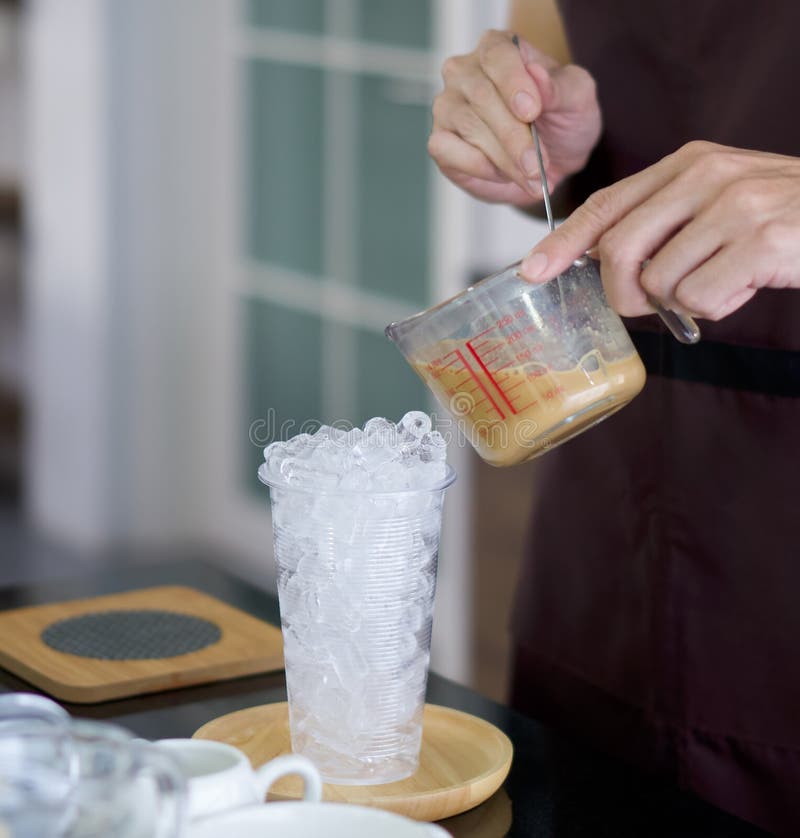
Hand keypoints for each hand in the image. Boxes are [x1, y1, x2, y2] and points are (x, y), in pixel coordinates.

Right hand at [428, 29, 601, 205]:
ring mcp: (448, 107)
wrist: (550, 161)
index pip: (497, 56)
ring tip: (531, 177)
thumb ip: (560, 87)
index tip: (532, 112)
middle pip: (482, 97)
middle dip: (515, 137)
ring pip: (469, 128)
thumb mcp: (577, 99)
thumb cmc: (561, 121)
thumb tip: (537, 76)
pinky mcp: (440, 141)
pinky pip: (448, 151)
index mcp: (498, 49)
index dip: (513, 83)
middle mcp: (465, 73)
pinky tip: (501, 174)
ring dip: (504, 159)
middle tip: (538, 166)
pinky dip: (478, 168)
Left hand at [519, 141, 799, 319]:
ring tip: (716, 284)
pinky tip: (743, 288)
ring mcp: (734, 206)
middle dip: (622, 292)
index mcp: (688, 162)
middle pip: (618, 250)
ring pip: (657, 281)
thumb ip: (663, 220)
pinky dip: (714, 309)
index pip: (607, 203)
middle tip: (647, 304)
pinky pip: (698, 299)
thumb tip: (598, 260)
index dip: (564, 241)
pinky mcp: (759, 241)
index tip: (533, 270)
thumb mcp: (717, 201)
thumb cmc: (777, 217)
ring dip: (678, 302)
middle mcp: (706, 175)